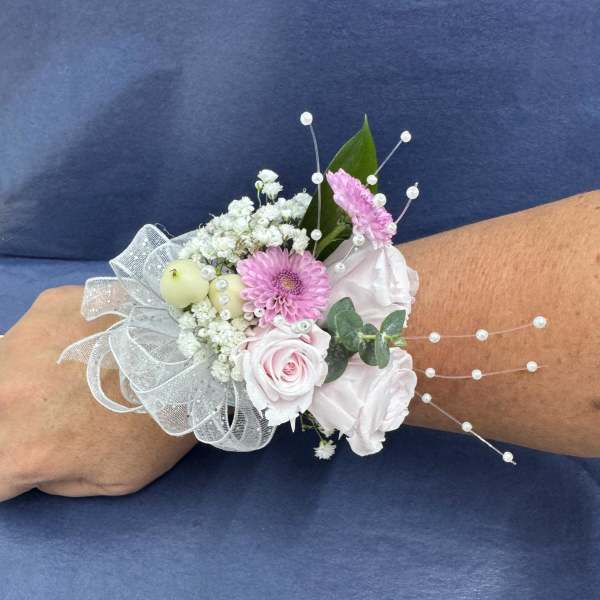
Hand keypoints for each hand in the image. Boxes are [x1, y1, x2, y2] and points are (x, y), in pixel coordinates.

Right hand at [0, 286, 196, 501]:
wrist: (196, 353)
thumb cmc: (164, 423)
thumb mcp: (116, 479)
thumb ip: (55, 481)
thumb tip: (30, 465)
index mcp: (19, 448)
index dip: (12, 473)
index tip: (36, 459)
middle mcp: (4, 393)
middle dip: (16, 422)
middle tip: (56, 415)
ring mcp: (23, 340)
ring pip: (3, 365)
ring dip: (26, 377)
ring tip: (71, 378)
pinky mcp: (48, 304)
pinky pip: (33, 329)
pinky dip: (51, 340)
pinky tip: (90, 342)